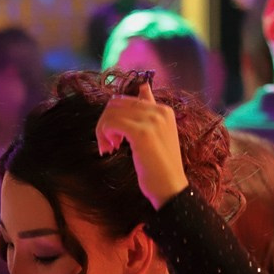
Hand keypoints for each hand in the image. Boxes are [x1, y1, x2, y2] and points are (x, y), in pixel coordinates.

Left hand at [95, 81, 187, 208]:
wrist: (170, 188)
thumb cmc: (161, 166)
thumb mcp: (158, 133)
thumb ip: (149, 110)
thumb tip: (143, 86)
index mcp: (164, 110)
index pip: (126, 100)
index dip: (114, 116)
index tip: (115, 135)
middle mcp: (159, 111)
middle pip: (116, 104)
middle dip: (105, 121)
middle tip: (108, 143)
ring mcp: (151, 121)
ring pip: (111, 113)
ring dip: (103, 130)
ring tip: (109, 147)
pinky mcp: (141, 133)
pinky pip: (111, 123)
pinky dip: (104, 135)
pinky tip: (110, 148)